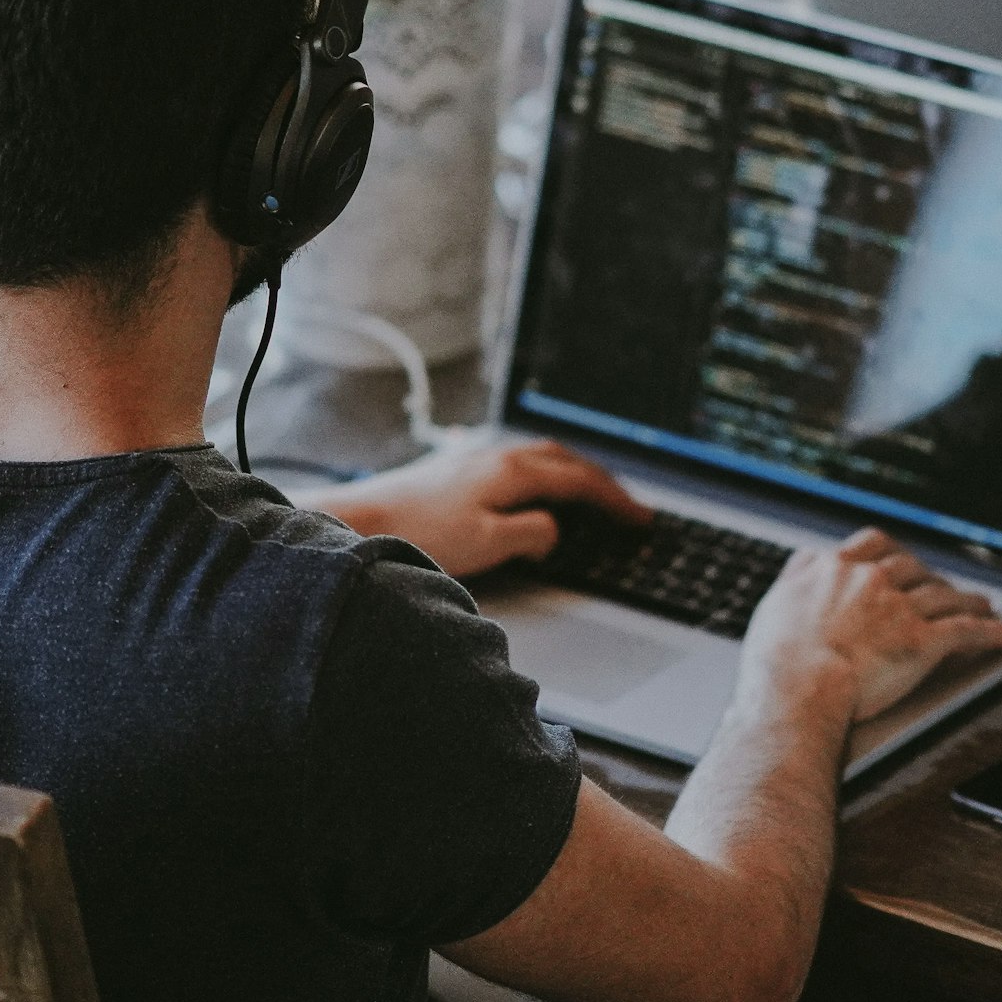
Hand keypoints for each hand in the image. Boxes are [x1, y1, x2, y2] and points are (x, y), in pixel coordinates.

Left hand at [319, 437, 643, 579]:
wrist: (361, 520)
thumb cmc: (419, 533)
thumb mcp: (489, 544)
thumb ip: (532, 534)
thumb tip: (554, 529)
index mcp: (513, 472)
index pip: (580, 481)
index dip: (616, 500)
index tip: (640, 518)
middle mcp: (497, 456)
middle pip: (565, 460)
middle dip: (601, 481)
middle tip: (624, 505)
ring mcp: (476, 458)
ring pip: (540, 458)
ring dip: (572, 474)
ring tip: (589, 495)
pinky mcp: (456, 468)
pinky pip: (517, 463)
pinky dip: (543, 475)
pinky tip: (533, 490)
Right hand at [741, 529, 1001, 724]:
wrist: (798, 687)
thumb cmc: (777, 660)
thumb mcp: (775, 603)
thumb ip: (796, 577)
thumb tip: (804, 562)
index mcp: (835, 568)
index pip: (872, 544)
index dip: (891, 551)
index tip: (898, 558)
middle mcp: (871, 580)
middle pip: (912, 568)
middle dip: (930, 577)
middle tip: (941, 588)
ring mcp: (899, 608)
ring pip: (945, 596)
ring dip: (968, 600)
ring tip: (982, 605)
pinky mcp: (923, 640)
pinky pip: (967, 631)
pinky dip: (992, 632)